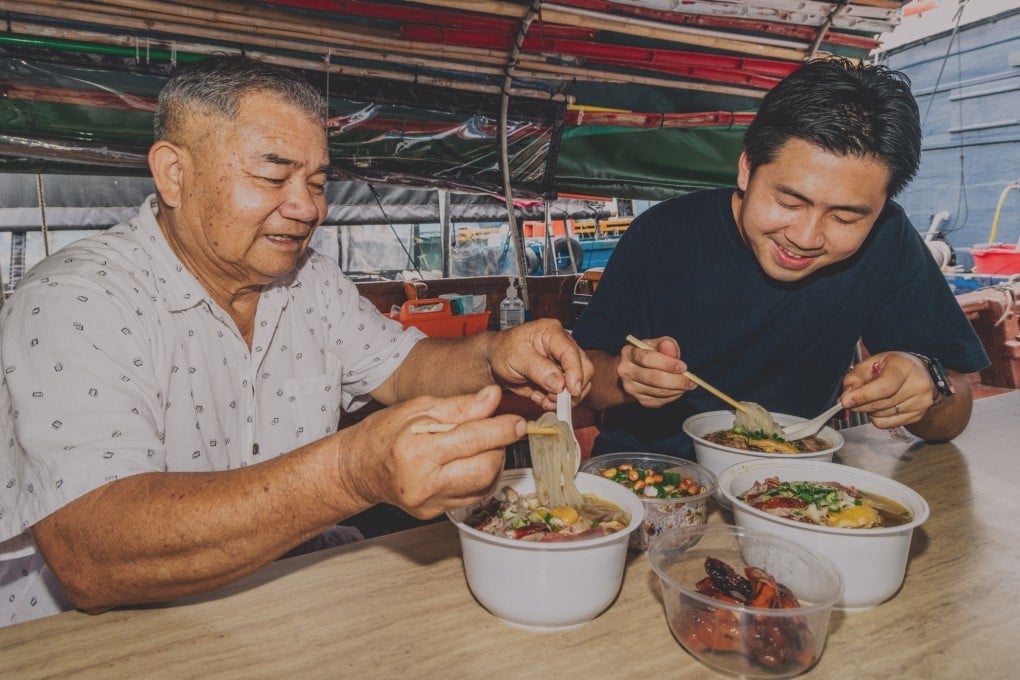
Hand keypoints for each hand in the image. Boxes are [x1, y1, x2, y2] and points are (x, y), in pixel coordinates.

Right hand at [341, 385, 524, 518]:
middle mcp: (424, 482)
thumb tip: (493, 398)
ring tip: (482, 445)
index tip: (518, 422)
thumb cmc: (384, 434)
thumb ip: (460, 406)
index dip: (501, 429)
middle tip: (498, 431)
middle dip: (500, 448)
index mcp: (418, 451)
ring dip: (494, 463)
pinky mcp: (435, 513)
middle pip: (485, 469)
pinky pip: (473, 497)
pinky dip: (481, 478)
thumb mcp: (419, 408)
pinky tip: (472, 462)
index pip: (472, 439)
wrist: (358, 468)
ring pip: (484, 486)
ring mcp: (430, 502)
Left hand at [487, 318, 593, 410]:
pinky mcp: (561, 378)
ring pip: (580, 384)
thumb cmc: (503, 351)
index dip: (575, 372)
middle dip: (572, 388)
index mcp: (552, 333)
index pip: (572, 352)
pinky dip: (556, 401)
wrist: (496, 361)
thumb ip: (538, 369)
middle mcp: (563, 346)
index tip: (571, 391)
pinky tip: (540, 397)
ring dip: (564, 398)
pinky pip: (569, 394)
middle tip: (553, 398)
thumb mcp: (516, 357)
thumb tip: (559, 383)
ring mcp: (564, 363)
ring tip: (543, 399)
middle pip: (585, 368)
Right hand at [617, 336, 696, 407]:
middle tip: (691, 380)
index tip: (683, 367)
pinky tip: (679, 389)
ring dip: (677, 389)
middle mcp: (626, 371)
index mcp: (628, 353)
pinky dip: (673, 396)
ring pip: (658, 392)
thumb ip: (665, 344)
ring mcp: (631, 388)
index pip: (646, 358)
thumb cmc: (649, 354)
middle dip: (675, 380)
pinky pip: (660, 400)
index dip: (666, 363)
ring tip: (688, 384)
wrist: (635, 371)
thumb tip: (669, 345)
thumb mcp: (656, 344)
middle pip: (652, 378)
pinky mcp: (640, 400)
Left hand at [840, 352, 934, 428]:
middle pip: (880, 404)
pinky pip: (887, 424)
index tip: (845, 401)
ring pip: (881, 416)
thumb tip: (845, 397)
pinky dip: (877, 417)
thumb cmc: (894, 365)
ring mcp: (920, 403)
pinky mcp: (917, 415)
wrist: (917, 371)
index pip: (884, 388)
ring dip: (869, 410)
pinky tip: (881, 406)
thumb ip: (855, 378)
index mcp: (905, 368)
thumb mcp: (871, 363)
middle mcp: (917, 386)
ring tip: (872, 397)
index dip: (862, 396)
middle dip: (859, 404)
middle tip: (851, 399)